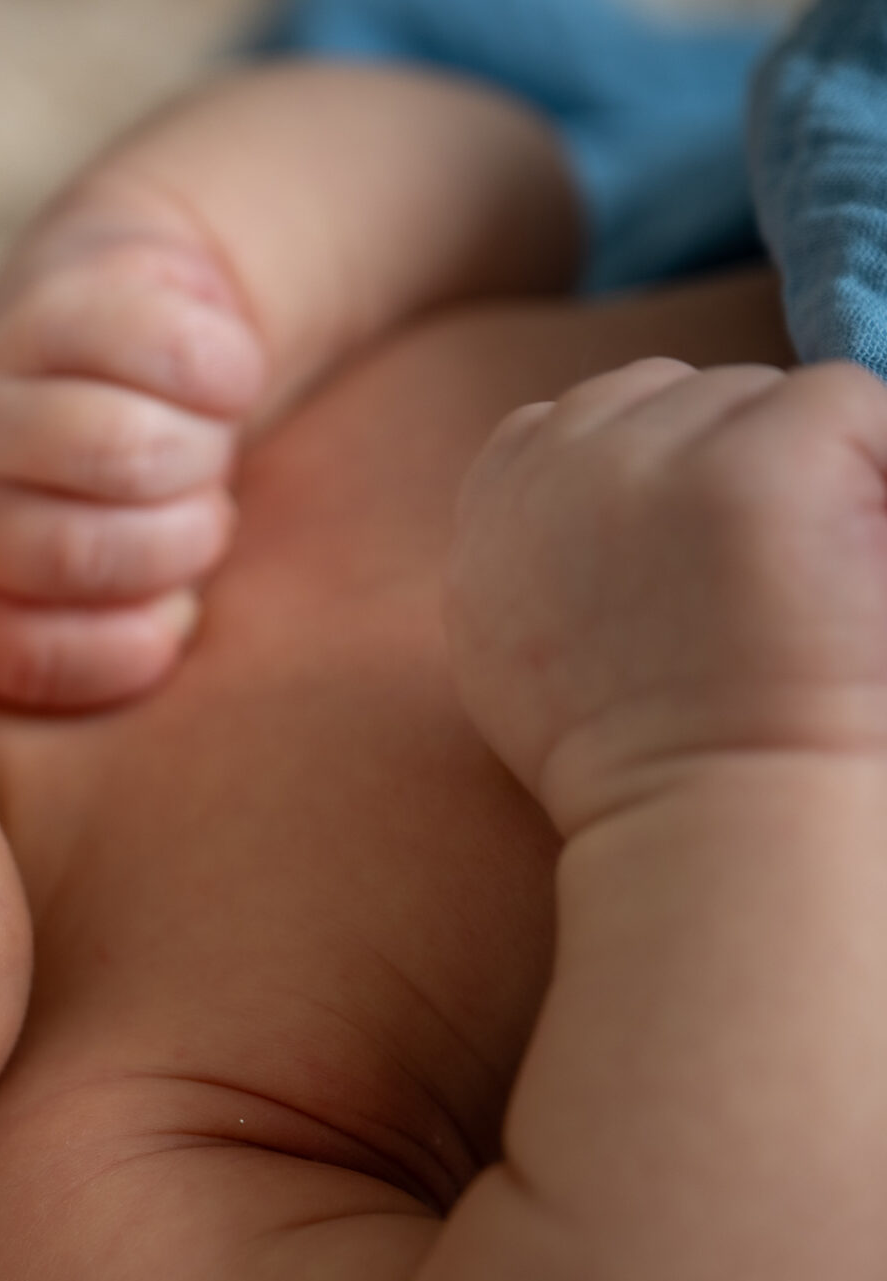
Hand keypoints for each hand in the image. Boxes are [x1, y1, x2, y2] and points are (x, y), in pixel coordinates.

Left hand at [0, 189, 266, 708]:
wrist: (133, 324)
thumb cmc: (139, 498)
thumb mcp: (129, 601)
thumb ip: (123, 644)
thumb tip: (168, 624)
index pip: (32, 658)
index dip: (140, 644)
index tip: (174, 607)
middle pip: (83, 552)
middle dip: (184, 538)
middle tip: (199, 510)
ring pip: (124, 450)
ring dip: (203, 451)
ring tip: (200, 445)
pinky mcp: (43, 297)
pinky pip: (173, 353)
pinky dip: (228, 371)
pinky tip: (214, 378)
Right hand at [448, 357, 886, 836]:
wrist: (710, 821)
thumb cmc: (637, 768)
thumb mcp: (513, 654)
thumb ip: (528, 550)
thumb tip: (588, 504)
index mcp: (493, 515)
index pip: (563, 423)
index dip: (644, 473)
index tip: (687, 556)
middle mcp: (557, 468)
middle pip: (668, 398)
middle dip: (722, 463)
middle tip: (758, 582)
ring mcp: (653, 456)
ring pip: (756, 398)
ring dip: (798, 464)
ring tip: (804, 582)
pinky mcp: (757, 460)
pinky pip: (847, 402)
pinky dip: (872, 465)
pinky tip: (852, 559)